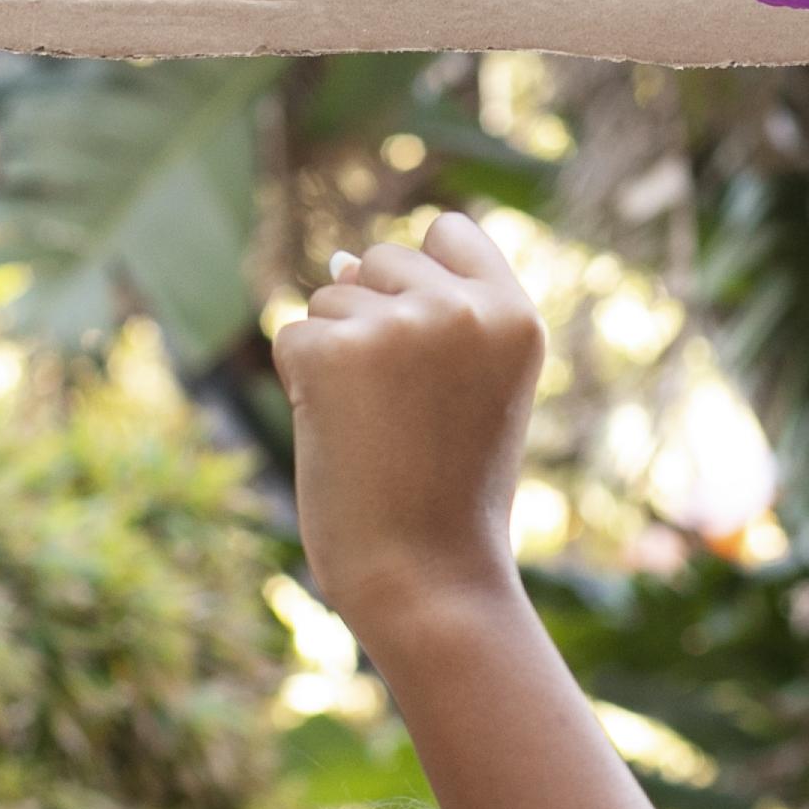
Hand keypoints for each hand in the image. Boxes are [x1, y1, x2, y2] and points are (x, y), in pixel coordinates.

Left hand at [278, 214, 543, 632]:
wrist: (427, 577)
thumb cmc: (448, 496)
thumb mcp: (468, 390)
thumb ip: (426, 318)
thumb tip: (338, 257)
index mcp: (516, 315)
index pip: (449, 232)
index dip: (422, 279)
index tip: (425, 350)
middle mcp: (464, 308)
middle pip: (380, 260)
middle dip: (369, 319)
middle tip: (400, 411)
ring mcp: (400, 326)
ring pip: (330, 299)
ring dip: (334, 357)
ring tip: (376, 431)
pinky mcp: (335, 352)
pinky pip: (293, 338)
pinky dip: (299, 386)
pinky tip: (340, 436)